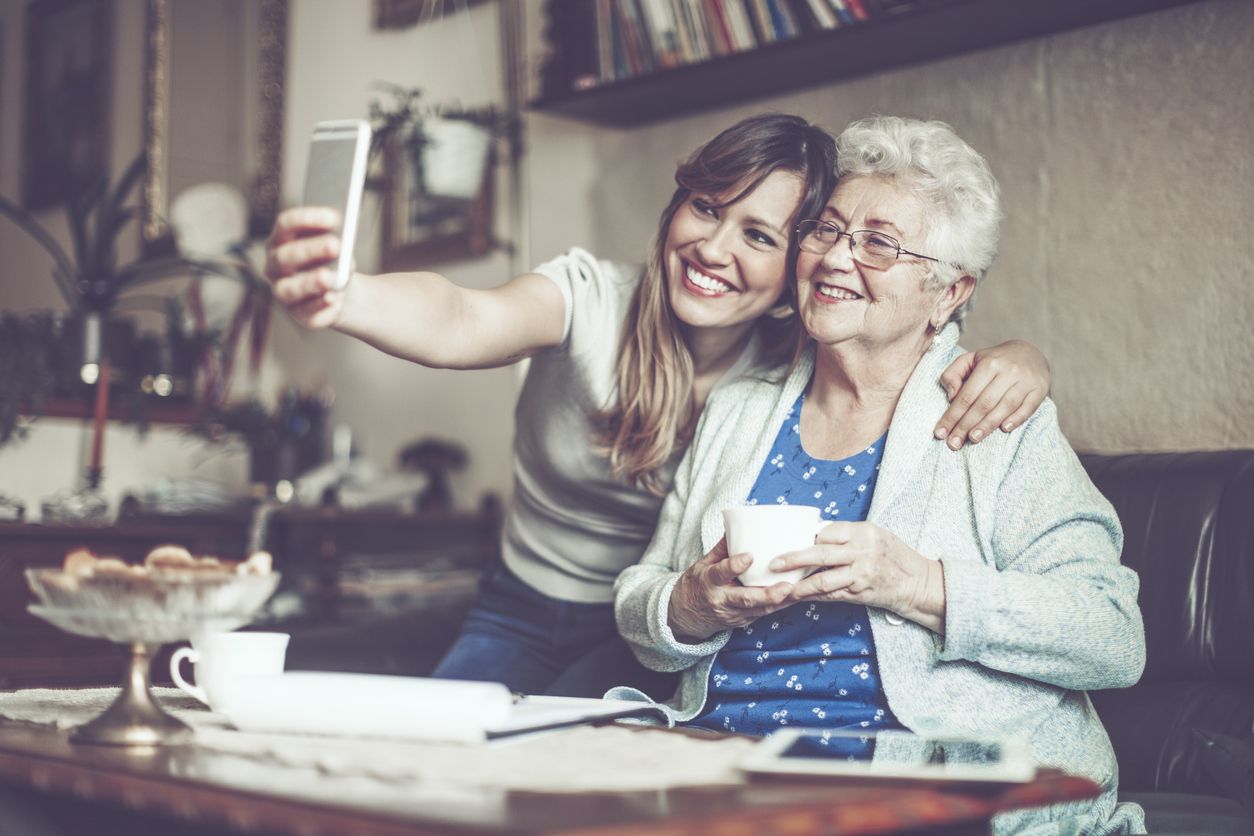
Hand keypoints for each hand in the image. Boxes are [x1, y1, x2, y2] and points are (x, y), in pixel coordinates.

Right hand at [264, 206, 348, 328]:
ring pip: (289, 289)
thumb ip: (335, 239)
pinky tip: (333, 299)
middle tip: (336, 245)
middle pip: (285, 256)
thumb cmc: (335, 259)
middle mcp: (275, 266)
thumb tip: (342, 240)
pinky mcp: (299, 314)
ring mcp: (283, 292)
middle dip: (310, 250)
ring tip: (330, 278)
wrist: (342, 288)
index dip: (307, 219)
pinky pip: (306, 312)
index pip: (285, 224)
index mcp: (281, 240)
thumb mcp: (338, 245)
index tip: (333, 216)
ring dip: (310, 282)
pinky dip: (320, 306)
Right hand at [667, 538, 792, 642]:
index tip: (749, 556)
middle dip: (768, 594)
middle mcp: (721, 600)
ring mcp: (734, 614)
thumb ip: (721, 548)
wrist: (685, 616)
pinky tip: (795, 597)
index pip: (720, 573)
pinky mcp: (743, 621)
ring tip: (798, 592)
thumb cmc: (696, 585)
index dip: (734, 566)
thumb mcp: (702, 564)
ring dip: (780, 602)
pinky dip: (780, 606)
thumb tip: (735, 524)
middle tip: (786, 586)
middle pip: (746, 599)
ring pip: (760, 610)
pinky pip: (764, 614)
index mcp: (709, 582)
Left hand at [772, 522, 944, 631]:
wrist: (917, 583)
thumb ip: (848, 534)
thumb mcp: (876, 535)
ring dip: (799, 584)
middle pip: (819, 554)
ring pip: (822, 580)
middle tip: (774, 563)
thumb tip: (816, 534)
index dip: (809, 539)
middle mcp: (862, 552)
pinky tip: (800, 596)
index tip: (793, 542)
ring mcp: (861, 575)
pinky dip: (813, 596)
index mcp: (864, 532)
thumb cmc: (894, 556)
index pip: (827, 532)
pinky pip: (831, 595)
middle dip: (793, 559)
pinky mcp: (860, 593)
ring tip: (782, 586)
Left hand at [934, 339, 1050, 448]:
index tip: (940, 433)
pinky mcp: (1040, 389)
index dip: (952, 415)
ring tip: (973, 439)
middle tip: (954, 443)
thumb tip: (951, 396)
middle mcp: (1009, 371)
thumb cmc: (994, 361)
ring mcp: (1026, 381)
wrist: (1030, 352)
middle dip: (966, 425)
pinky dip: (1016, 419)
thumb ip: (953, 373)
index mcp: (989, 364)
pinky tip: (1004, 429)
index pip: (967, 394)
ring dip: (988, 425)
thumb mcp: (970, 359)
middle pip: (984, 403)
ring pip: (1005, 407)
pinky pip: (1028, 407)